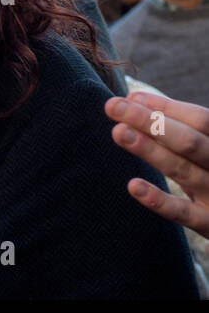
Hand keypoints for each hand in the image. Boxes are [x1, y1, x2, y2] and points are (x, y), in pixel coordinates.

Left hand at [105, 91, 208, 244]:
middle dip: (151, 122)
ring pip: (184, 172)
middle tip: (113, 106)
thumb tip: (134, 100)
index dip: (167, 107)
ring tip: (118, 132)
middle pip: (190, 142)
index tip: (131, 98)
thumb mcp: (204, 149)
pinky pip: (184, 214)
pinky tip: (133, 186)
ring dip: (151, 151)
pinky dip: (160, 202)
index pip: (201, 120)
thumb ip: (175, 125)